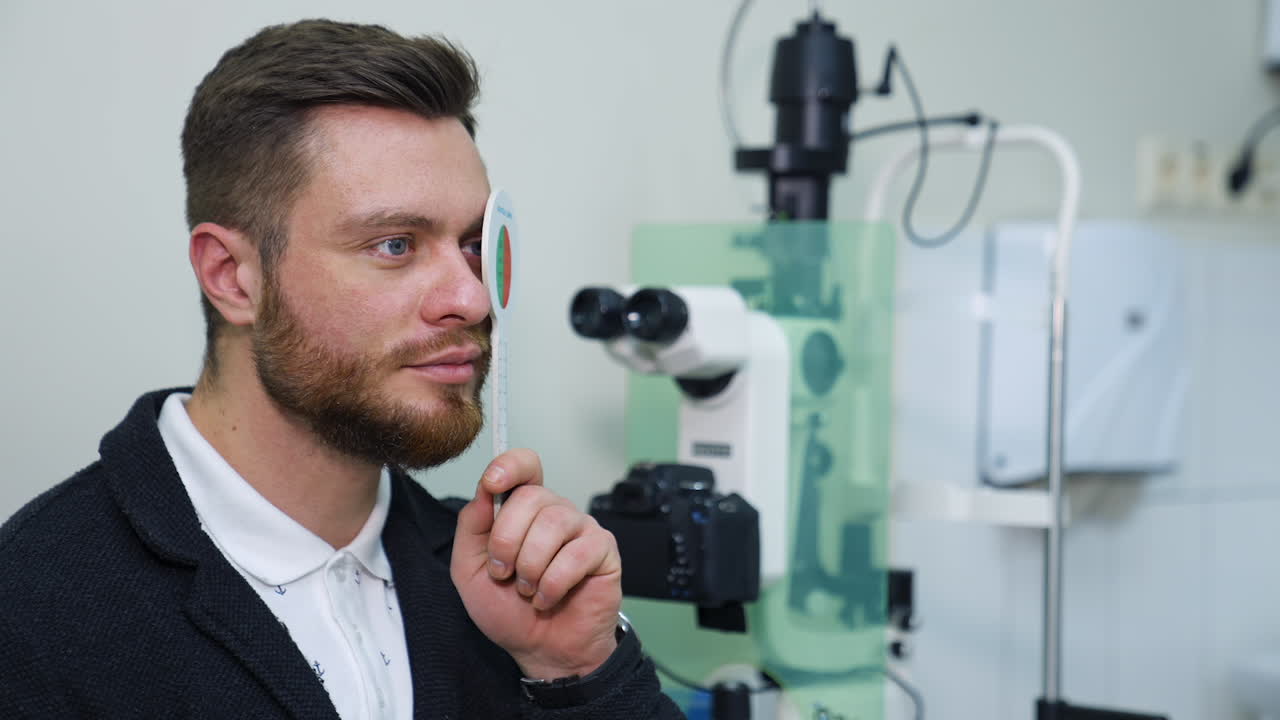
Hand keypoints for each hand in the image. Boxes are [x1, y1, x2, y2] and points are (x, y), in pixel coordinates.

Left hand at [450, 448, 621, 679]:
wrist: (540, 650)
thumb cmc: (508, 611)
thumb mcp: (470, 571)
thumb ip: (471, 527)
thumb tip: (484, 490)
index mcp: (522, 510)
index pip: (525, 466)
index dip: (510, 466)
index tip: (492, 483)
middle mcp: (553, 512)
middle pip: (530, 497)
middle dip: (507, 541)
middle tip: (504, 574)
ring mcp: (581, 528)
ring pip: (552, 523)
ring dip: (531, 566)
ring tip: (528, 591)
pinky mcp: (603, 550)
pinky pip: (577, 553)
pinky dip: (554, 583)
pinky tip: (548, 598)